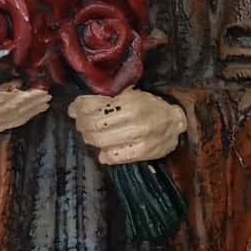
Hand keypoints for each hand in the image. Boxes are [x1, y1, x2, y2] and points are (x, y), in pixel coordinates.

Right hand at [0, 59, 49, 133]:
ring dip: (26, 113)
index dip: (19, 97)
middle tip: (46, 96)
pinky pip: (0, 126)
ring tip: (43, 104)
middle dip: (29, 105)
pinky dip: (16, 121)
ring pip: (7, 121)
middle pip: (7, 114)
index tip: (35, 90)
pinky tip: (26, 115)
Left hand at [69, 89, 184, 164]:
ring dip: (90, 138)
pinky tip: (104, 149)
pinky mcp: (143, 152)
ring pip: (101, 142)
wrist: (175, 122)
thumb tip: (74, 108)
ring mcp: (140, 137)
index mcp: (130, 101)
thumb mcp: (129, 94)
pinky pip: (114, 157)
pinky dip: (104, 154)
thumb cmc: (149, 105)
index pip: (93, 108)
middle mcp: (134, 119)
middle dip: (82, 124)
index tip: (75, 109)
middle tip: (81, 123)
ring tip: (91, 135)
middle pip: (94, 126)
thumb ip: (104, 99)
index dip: (79, 109)